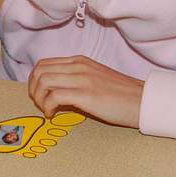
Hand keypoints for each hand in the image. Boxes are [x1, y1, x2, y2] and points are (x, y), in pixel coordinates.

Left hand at [28, 55, 143, 128]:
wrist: (142, 101)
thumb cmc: (120, 95)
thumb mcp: (94, 79)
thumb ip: (75, 80)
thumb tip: (55, 92)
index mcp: (79, 61)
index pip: (44, 63)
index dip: (34, 80)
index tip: (38, 94)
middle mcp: (78, 66)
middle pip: (39, 71)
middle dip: (33, 89)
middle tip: (39, 104)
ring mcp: (82, 79)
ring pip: (43, 81)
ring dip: (39, 98)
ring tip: (47, 110)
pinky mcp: (86, 94)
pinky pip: (54, 96)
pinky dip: (47, 107)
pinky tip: (53, 115)